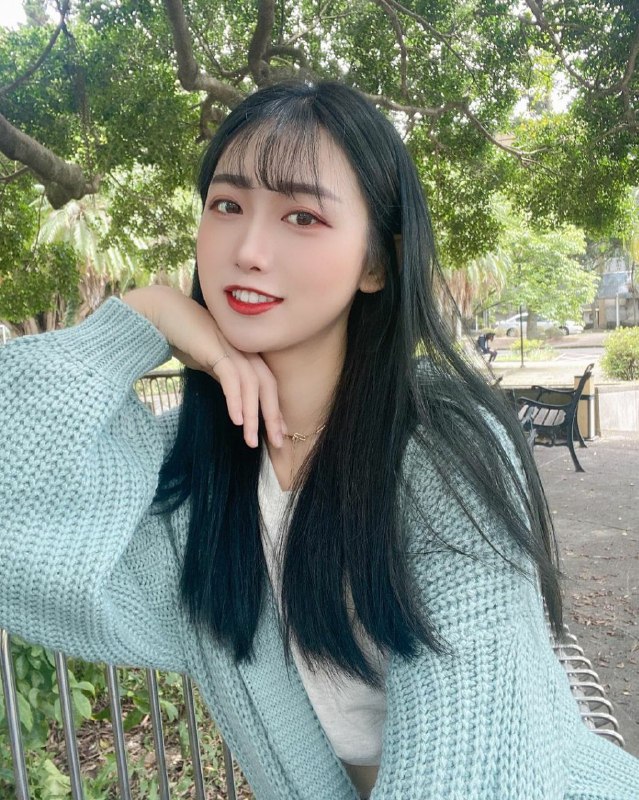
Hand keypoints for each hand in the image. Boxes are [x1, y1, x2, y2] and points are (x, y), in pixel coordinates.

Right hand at [122, 286, 283, 447]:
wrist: (162, 314)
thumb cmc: (184, 337)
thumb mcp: (209, 362)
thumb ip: (224, 375)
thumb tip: (234, 396)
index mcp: (245, 353)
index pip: (267, 384)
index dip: (275, 408)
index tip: (279, 432)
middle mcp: (244, 349)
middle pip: (267, 386)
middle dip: (273, 416)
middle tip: (278, 442)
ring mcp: (231, 347)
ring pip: (252, 385)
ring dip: (253, 415)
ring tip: (251, 441)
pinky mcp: (215, 348)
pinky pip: (231, 378)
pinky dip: (236, 400)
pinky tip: (237, 420)